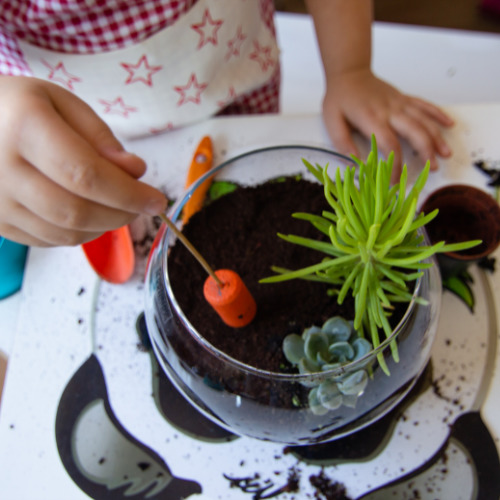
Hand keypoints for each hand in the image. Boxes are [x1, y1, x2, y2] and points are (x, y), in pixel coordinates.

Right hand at [0, 76, 166, 245]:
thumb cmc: (18, 108)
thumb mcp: (61, 103)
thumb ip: (100, 137)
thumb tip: (135, 172)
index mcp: (23, 128)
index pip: (86, 175)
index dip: (129, 194)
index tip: (157, 200)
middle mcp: (2, 170)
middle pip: (77, 211)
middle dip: (121, 214)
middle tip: (140, 204)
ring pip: (66, 233)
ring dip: (104, 226)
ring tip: (115, 205)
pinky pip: (50, 241)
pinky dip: (80, 233)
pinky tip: (88, 212)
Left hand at [321, 69, 453, 180]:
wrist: (349, 72)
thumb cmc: (339, 97)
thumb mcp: (332, 122)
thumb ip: (343, 143)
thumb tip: (355, 165)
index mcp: (372, 118)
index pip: (389, 145)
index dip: (395, 165)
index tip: (396, 182)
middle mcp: (390, 110)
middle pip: (415, 132)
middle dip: (426, 151)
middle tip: (433, 168)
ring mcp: (399, 103)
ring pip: (424, 120)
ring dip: (437, 137)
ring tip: (446, 154)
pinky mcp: (403, 98)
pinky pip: (425, 105)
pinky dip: (438, 114)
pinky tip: (449, 125)